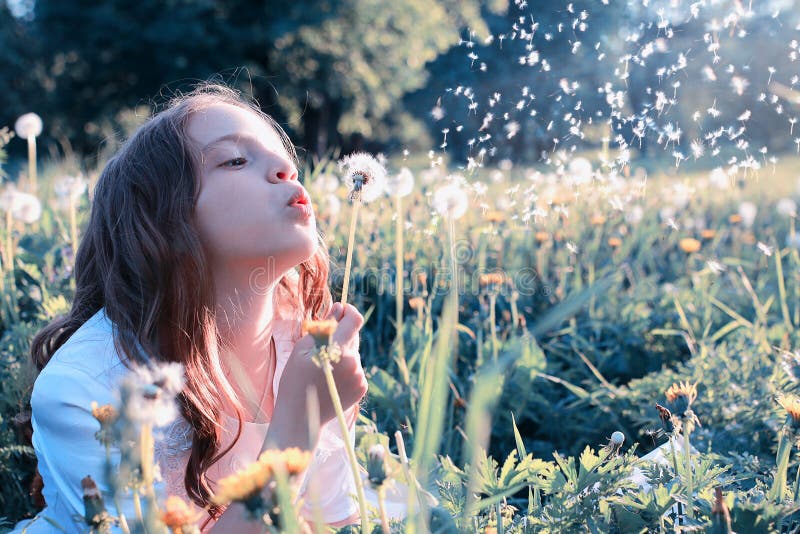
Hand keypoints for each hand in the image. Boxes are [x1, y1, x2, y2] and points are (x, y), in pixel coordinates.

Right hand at [274, 303, 367, 429]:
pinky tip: (330, 379)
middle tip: (321, 346)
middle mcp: (354, 362)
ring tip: (322, 368)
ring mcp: (360, 376)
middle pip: (353, 336)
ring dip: (342, 353)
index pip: (355, 320)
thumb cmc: (295, 381)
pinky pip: (356, 368)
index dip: (348, 312)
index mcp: (339, 350)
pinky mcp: (362, 387)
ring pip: (354, 353)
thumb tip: (339, 308)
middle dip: (340, 335)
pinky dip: (346, 368)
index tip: (339, 312)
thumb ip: (324, 327)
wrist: (300, 418)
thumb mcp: (302, 349)